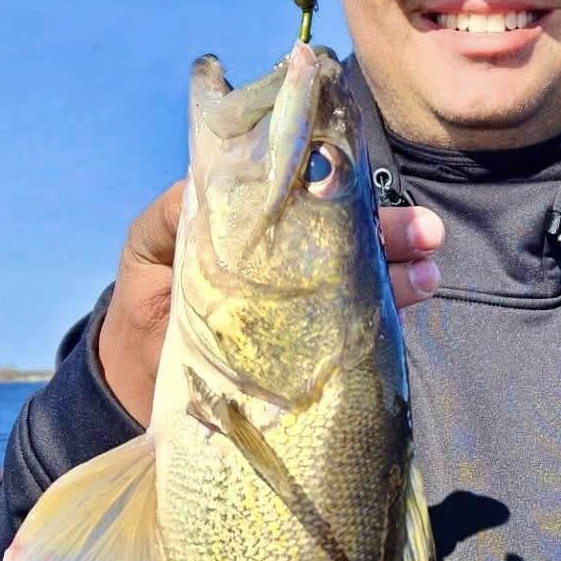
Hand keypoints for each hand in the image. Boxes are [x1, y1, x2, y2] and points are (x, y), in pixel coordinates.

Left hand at [96, 182, 445, 423]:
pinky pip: (354, 327)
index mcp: (251, 227)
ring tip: (428, 269)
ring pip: (360, 278)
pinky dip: (387, 309)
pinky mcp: (308, 349)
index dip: (337, 181)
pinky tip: (416, 291)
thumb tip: (217, 178)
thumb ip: (179, 214)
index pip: (306, 195)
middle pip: (345, 236)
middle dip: (388, 230)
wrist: (132, 382)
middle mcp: (286, 261)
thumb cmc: (144, 304)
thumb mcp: (150, 249)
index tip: (365, 178)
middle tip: (424, 232)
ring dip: (400, 269)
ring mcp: (301, 305)